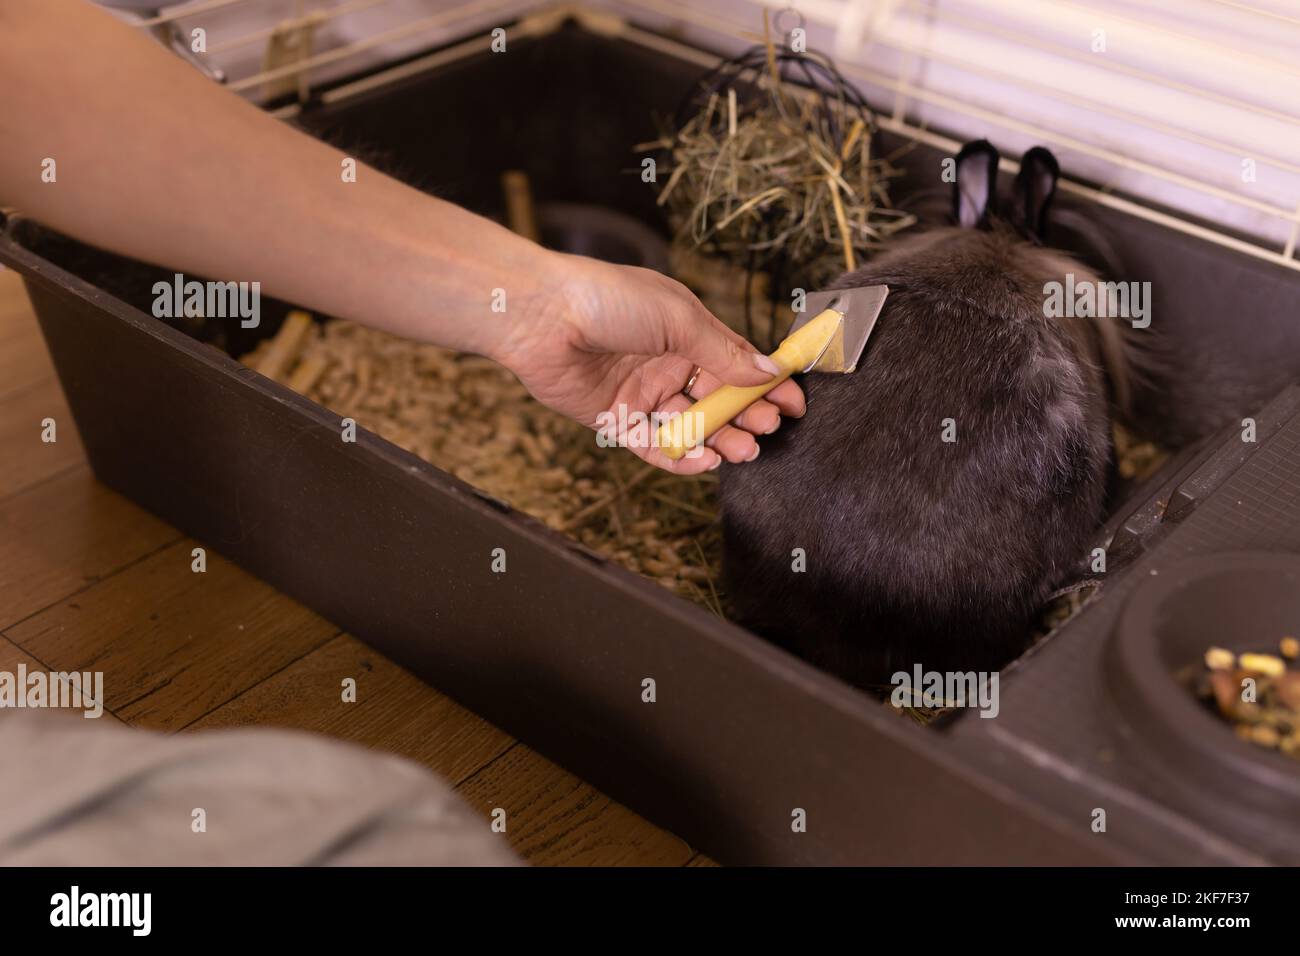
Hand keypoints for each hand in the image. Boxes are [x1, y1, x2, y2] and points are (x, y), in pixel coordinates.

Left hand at [489, 252, 805, 473]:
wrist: (539, 316)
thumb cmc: (607, 300)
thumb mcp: (677, 317)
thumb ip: (723, 350)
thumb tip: (768, 370)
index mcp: (684, 330)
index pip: (735, 361)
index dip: (766, 383)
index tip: (794, 404)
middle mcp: (664, 362)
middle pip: (716, 397)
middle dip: (746, 415)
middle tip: (768, 430)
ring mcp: (639, 392)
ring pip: (689, 424)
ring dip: (719, 438)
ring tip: (743, 450)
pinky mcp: (613, 419)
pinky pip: (653, 445)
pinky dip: (680, 456)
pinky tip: (705, 460)